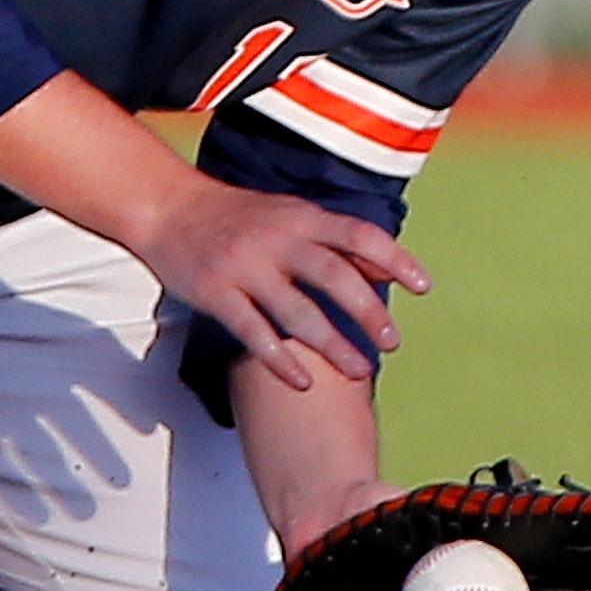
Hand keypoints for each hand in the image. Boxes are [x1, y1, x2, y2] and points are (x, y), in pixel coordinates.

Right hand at [0, 71, 431, 384]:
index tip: (422, 288)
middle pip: (333, 276)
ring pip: (297, 312)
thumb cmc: (235, 216)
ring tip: (359, 371)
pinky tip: (302, 382)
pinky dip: (280, 360)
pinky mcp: (216, 293)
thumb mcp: (289, 214)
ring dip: (333, 344)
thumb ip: (334, 239)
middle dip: (368, 312)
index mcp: (300, 217)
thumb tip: (386, 269)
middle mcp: (277, 239)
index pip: (358, 235)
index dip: (394, 260)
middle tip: (392, 341)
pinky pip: (253, 332)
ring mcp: (245, 267)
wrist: (168, 208)